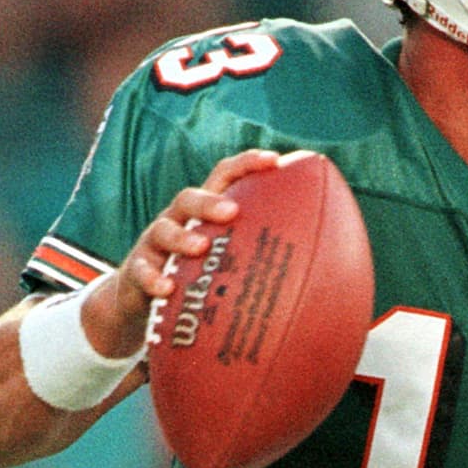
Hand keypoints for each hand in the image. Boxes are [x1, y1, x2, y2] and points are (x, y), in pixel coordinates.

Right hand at [82, 149, 281, 356]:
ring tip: (199, 247)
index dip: (247, 165)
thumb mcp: (231, 267)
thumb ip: (268, 262)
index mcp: (206, 214)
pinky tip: (167, 290)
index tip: (276, 161)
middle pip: (190, 196)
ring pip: (163, 228)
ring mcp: (155, 246)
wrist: (141, 307)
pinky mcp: (135, 273)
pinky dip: (153, 278)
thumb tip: (331, 280)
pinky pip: (141, 272)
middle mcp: (179, 222)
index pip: (225, 178)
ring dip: (182, 235)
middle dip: (211, 199)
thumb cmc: (198, 280)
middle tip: (233, 212)